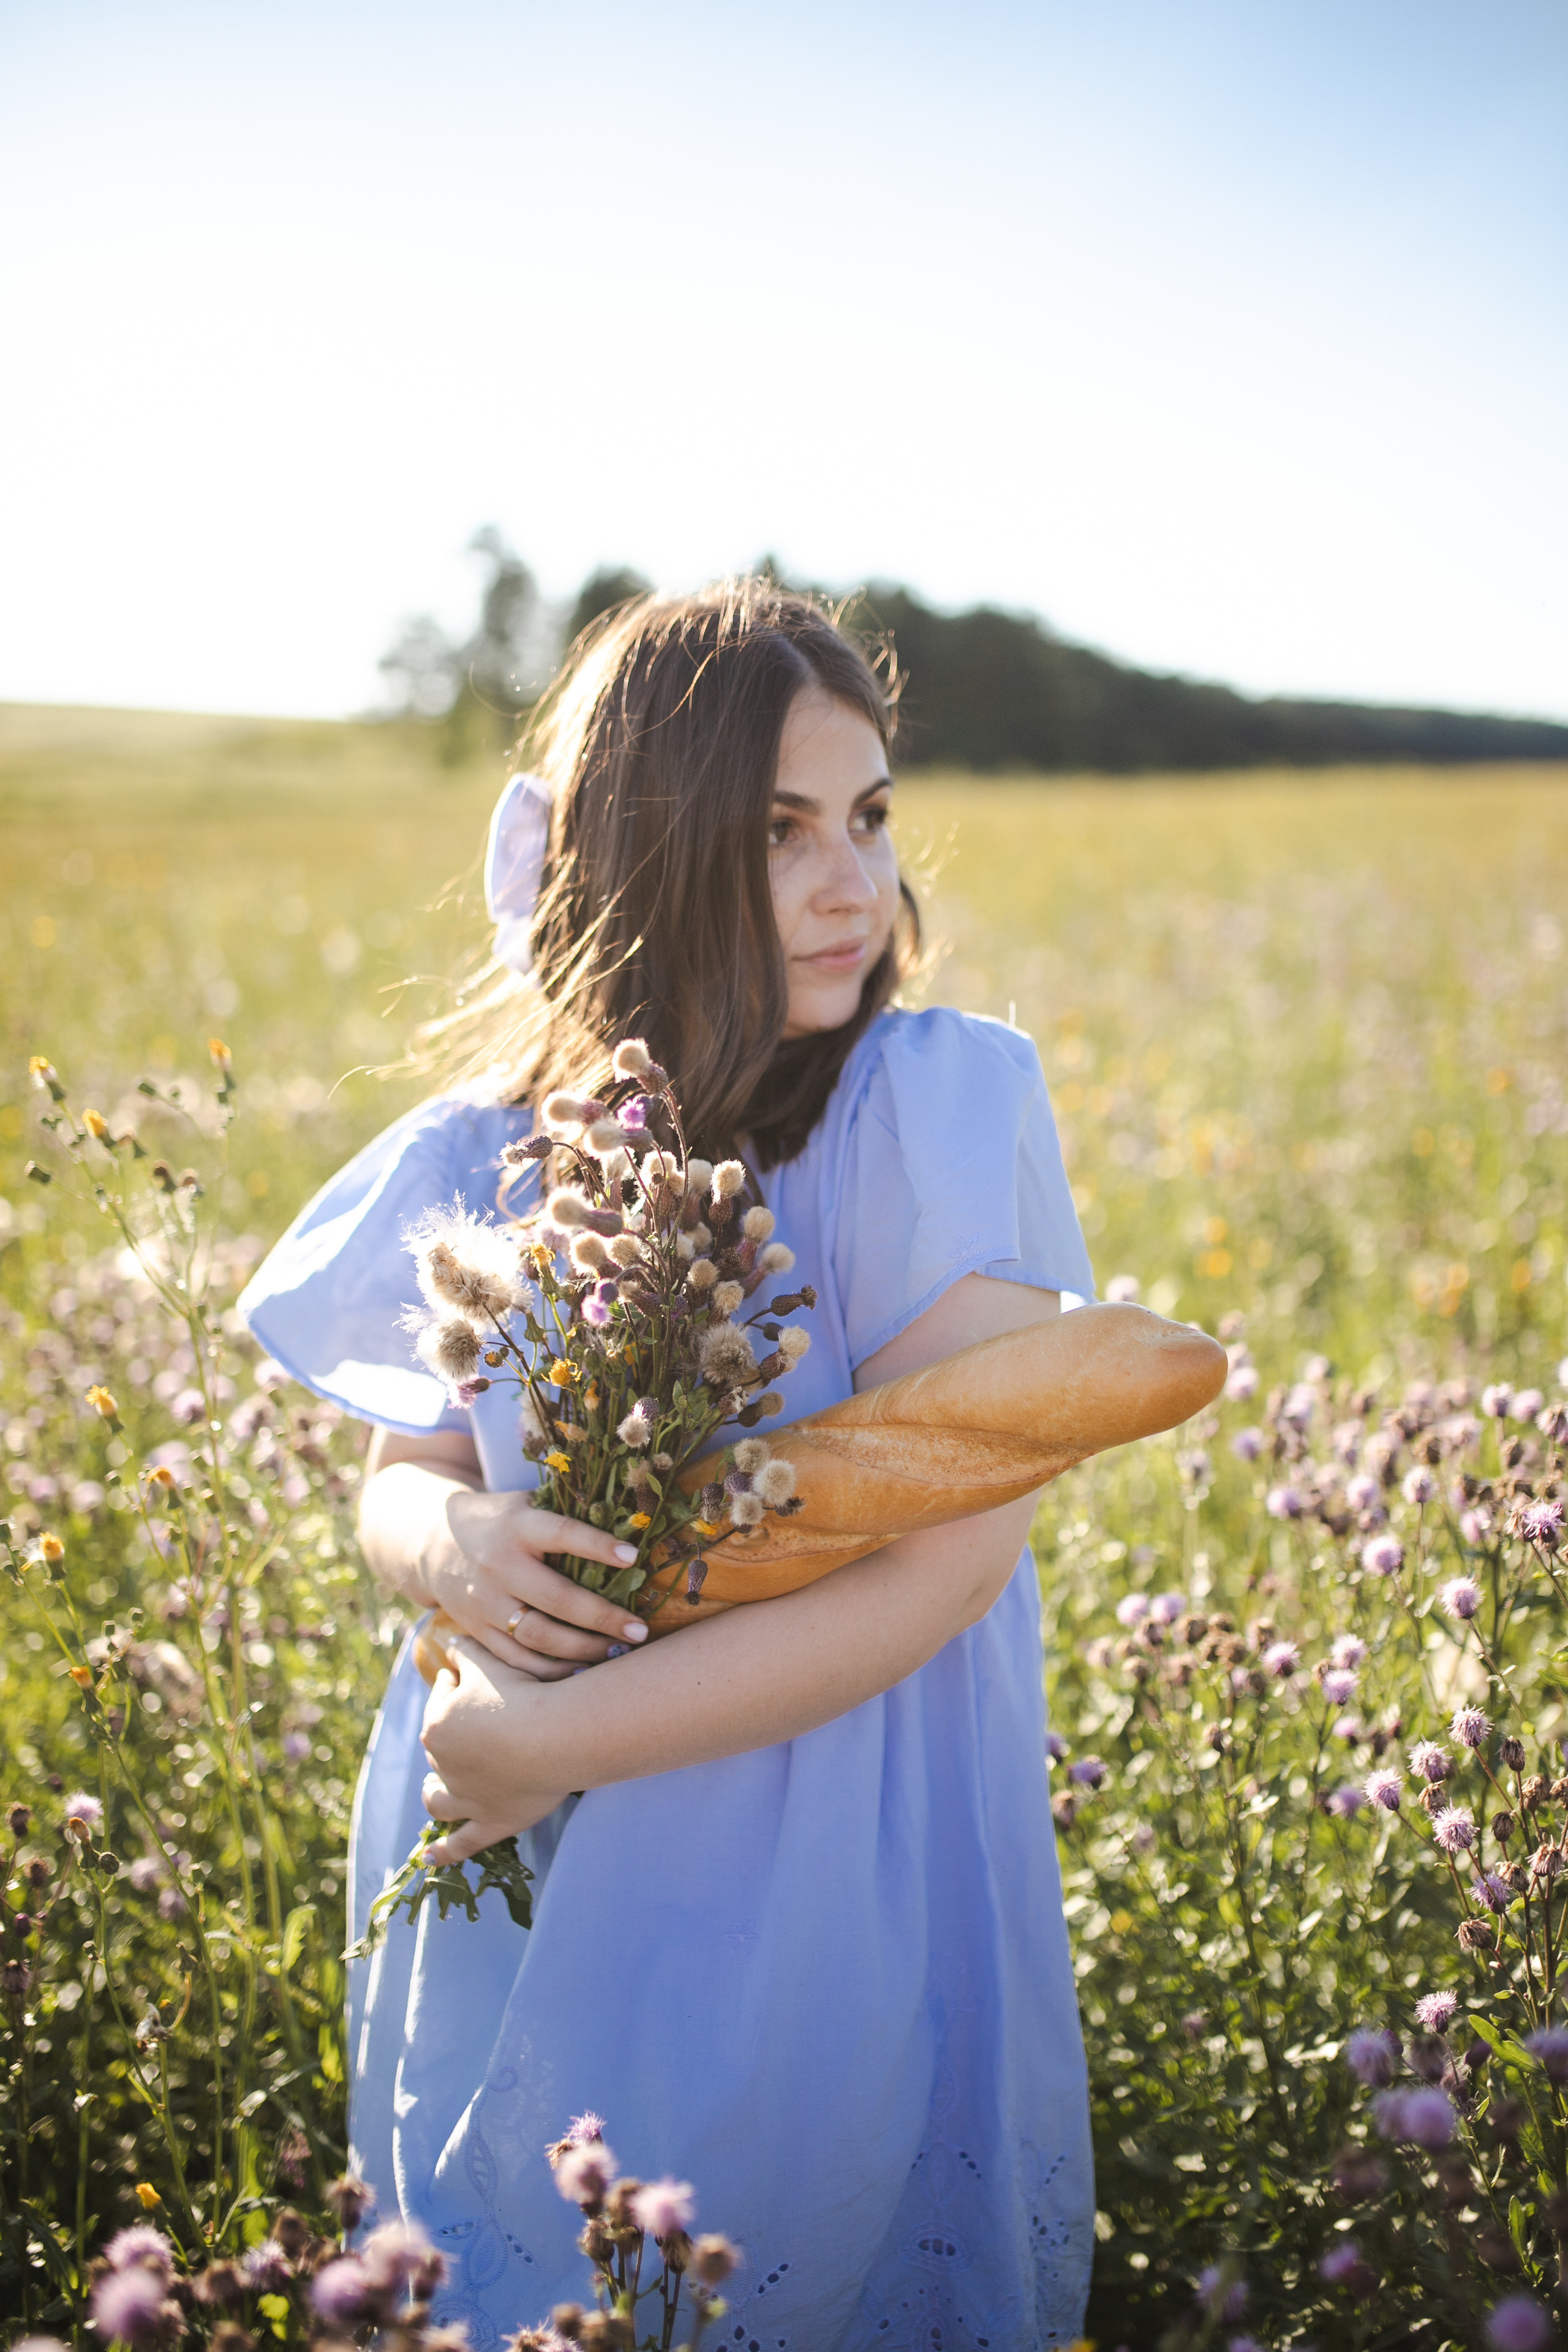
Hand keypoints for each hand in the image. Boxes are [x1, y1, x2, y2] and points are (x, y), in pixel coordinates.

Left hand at [421, 1636, 571, 1860]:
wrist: (554, 1734)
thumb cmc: (522, 1693)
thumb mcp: (488, 1662)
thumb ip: (467, 1651)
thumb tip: (451, 1641)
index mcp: (438, 1724)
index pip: (440, 1700)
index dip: (451, 1687)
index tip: (460, 1679)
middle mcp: (445, 1763)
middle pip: (440, 1749)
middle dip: (446, 1738)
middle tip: (462, 1729)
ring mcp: (466, 1797)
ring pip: (439, 1799)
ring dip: (433, 1793)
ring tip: (430, 1789)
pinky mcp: (491, 1821)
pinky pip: (461, 1843)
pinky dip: (443, 1852)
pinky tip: (429, 1859)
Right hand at [432, 1489, 649, 1678]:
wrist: (434, 1546)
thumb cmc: (500, 1520)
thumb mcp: (524, 1502)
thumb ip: (564, 1509)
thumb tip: (628, 1515)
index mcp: (515, 1527)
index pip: (561, 1534)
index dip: (596, 1545)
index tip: (632, 1556)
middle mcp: (498, 1567)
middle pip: (554, 1598)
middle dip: (601, 1617)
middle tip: (640, 1630)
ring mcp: (486, 1604)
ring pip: (538, 1636)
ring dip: (582, 1649)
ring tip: (619, 1652)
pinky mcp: (479, 1632)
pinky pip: (518, 1660)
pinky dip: (552, 1670)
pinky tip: (584, 1671)